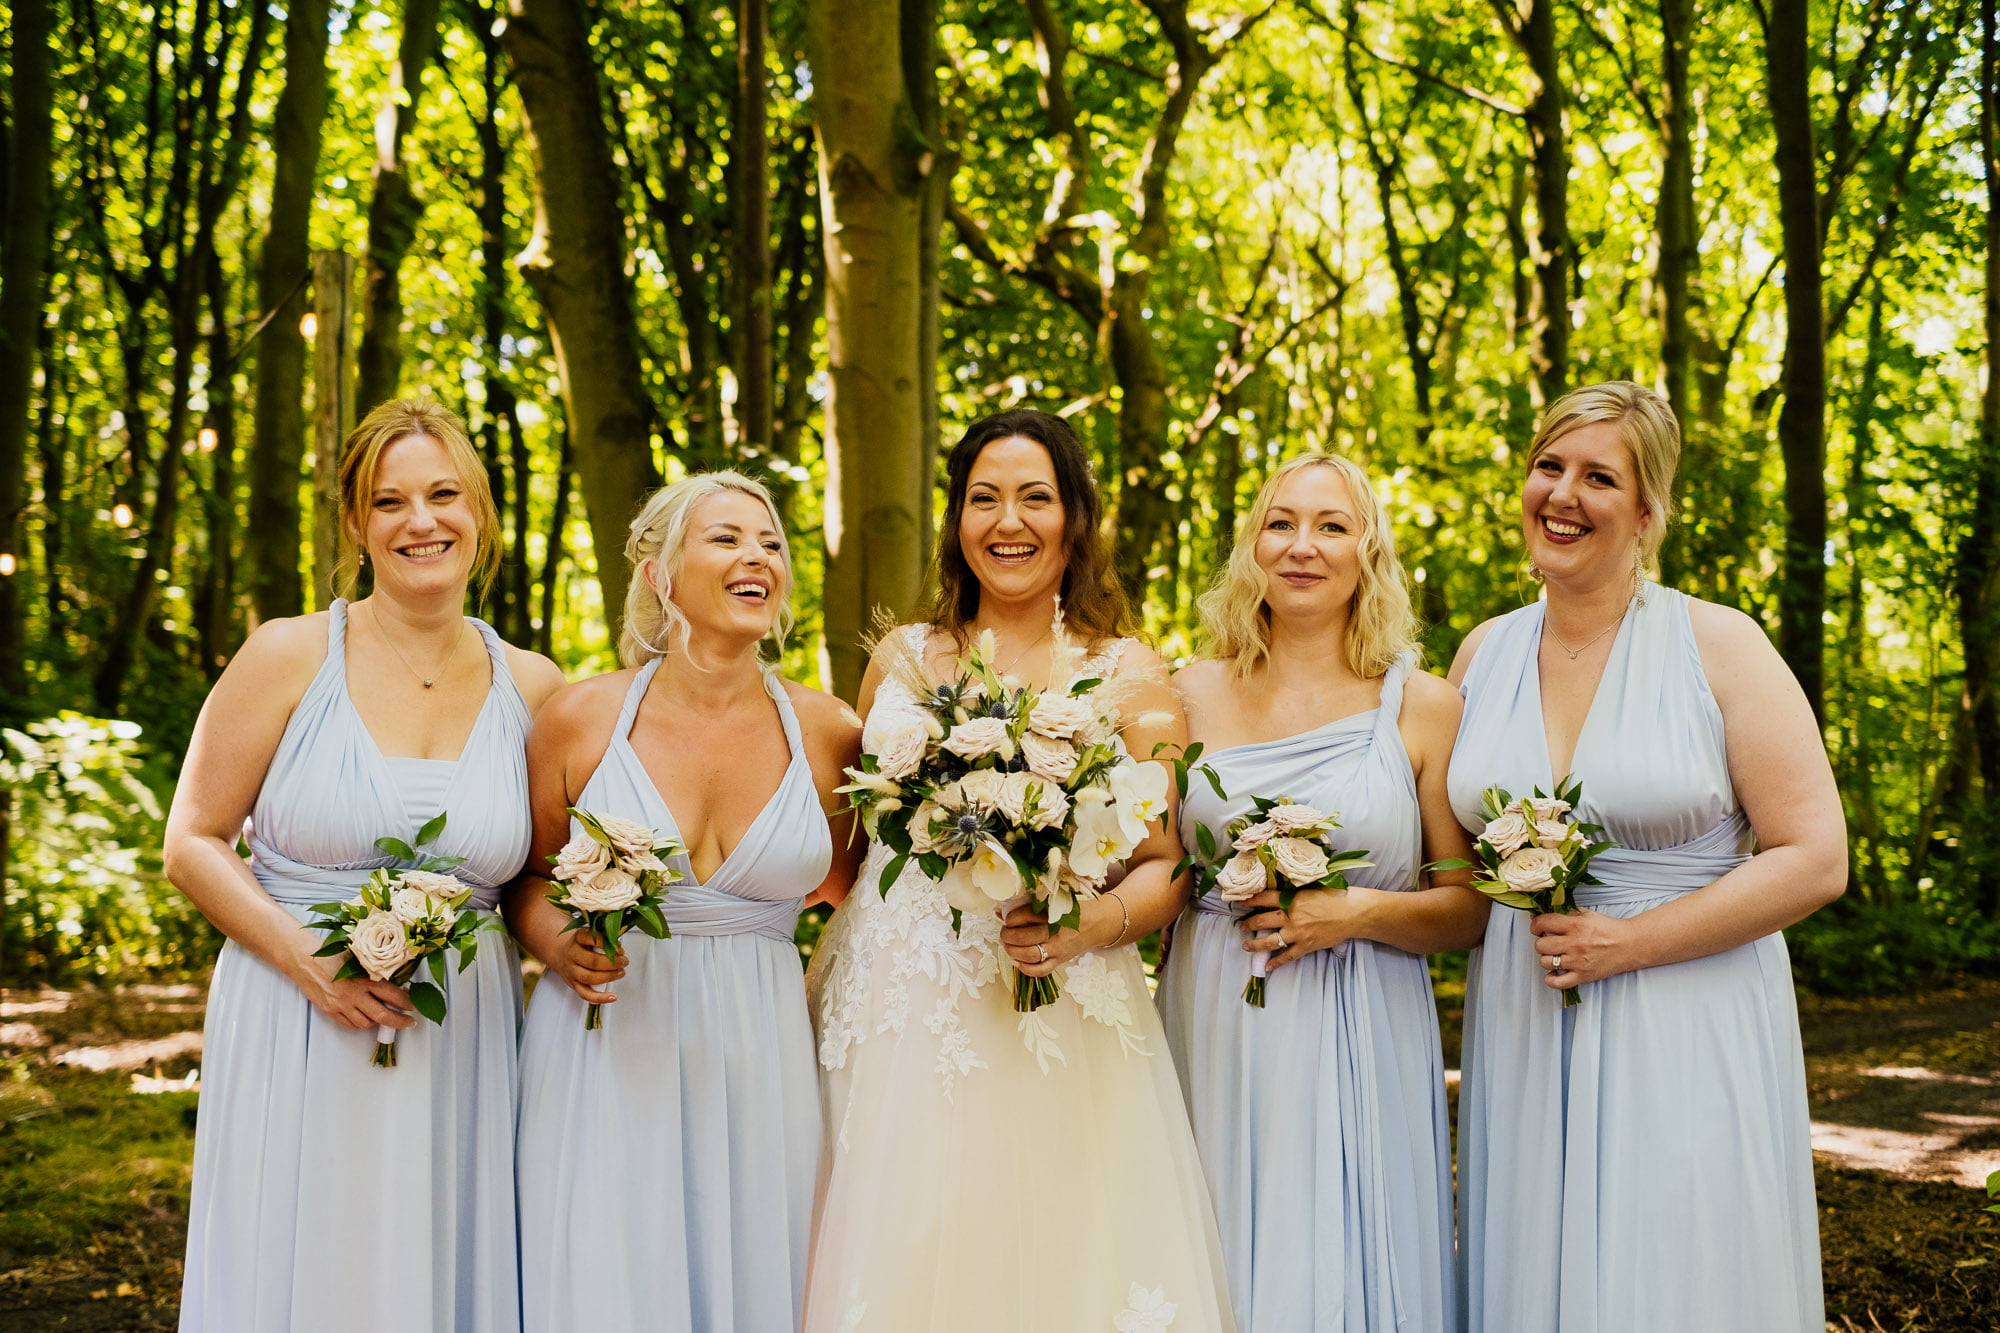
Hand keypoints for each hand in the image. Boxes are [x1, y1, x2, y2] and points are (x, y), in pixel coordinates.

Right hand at [294, 952, 415, 1031]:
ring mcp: (341, 1005)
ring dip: (378, 1022)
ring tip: (384, 1017)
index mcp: (365, 978)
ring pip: (366, 1023)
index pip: (393, 995)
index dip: (407, 1003)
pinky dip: (360, 1024)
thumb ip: (375, 972)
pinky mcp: (330, 1011)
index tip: (414, 1005)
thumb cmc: (332, 955)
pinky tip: (365, 1018)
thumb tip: (395, 984)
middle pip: (383, 1015)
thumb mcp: (359, 958)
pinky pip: (350, 1025)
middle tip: (409, 1022)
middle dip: (400, 1021)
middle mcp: (354, 994)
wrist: (304, 959)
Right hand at [550, 928, 627, 1004]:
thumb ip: (604, 938)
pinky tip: (612, 997)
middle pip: (593, 961)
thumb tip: (619, 947)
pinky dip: (600, 998)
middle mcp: (572, 955)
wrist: (561, 954)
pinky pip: (586, 994)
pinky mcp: (574, 985)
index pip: (592, 939)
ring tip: (621, 972)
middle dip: (614, 963)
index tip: (620, 948)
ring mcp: (572, 971)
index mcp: (578, 938)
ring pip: (590, 978)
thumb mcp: (590, 935)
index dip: (609, 944)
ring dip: (609, 977)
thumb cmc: (580, 945)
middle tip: (624, 961)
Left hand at [1000, 899, 1110, 977]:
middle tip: (1004, 933)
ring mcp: (1059, 949)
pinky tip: (1016, 961)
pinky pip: (1041, 971)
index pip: (1027, 915)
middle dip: (1008, 935)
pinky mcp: (1060, 961)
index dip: (1012, 917)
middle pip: (1026, 937)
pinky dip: (1025, 968)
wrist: (1097, 924)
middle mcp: (1057, 932)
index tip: (1007, 918)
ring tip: (1007, 945)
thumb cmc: (1073, 910)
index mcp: (1055, 913)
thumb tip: (999, 912)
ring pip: (1030, 955)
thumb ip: (1029, 906)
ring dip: (1012, 951)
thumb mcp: (1054, 902)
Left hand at [1238, 886, 1375, 972]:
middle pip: (1262, 920)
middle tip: (1242, 926)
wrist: (1352, 913)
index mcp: (1291, 899)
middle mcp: (1291, 917)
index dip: (1251, 900)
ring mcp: (1297, 933)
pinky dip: (1276, 962)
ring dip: (1256, 944)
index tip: (1241, 903)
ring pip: (1270, 941)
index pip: (1264, 898)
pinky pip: (1287, 956)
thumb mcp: (1310, 890)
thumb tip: (1279, 897)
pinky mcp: (1306, 946)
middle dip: (1249, 924)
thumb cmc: (1334, 898)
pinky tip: (1267, 966)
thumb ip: (1294, 895)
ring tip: (1246, 946)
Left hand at [1530, 908, 1643, 991]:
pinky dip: (1551, 979)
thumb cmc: (1609, 929)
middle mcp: (1574, 944)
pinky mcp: (1583, 976)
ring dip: (1547, 959)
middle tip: (1549, 942)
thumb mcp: (1586, 914)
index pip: (1542, 923)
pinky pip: (1558, 983)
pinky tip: (1554, 973)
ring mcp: (1578, 962)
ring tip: (1555, 956)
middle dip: (1542, 942)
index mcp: (1575, 926)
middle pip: (1540, 945)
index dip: (1536, 925)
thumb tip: (1543, 915)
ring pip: (1545, 962)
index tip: (1538, 927)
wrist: (1630, 944)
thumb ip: (1565, 914)